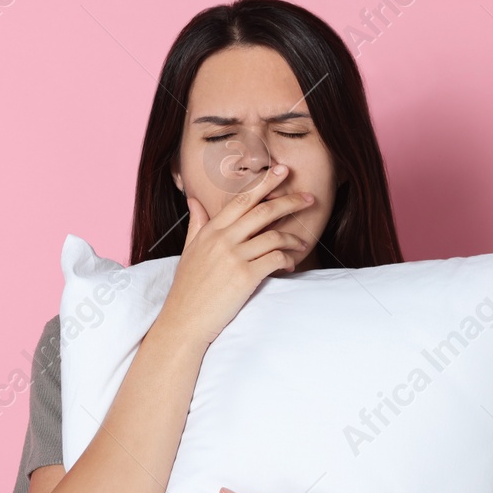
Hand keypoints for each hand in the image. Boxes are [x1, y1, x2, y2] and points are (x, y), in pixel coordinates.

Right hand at [156, 172, 315, 347]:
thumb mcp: (189, 251)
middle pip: (263, 211)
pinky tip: (290, 265)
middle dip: (289, 201)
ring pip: (274, 236)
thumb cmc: (187, 289)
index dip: (265, 183)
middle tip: (308, 198)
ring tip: (303, 243)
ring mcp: (233, 257)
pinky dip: (288, 260)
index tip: (282, 172)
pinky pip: (275, 259)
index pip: (242, 199)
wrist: (184, 321)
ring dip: (294, 239)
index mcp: (210, 230)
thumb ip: (197, 224)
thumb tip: (194, 201)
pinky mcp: (244, 277)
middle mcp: (222, 239)